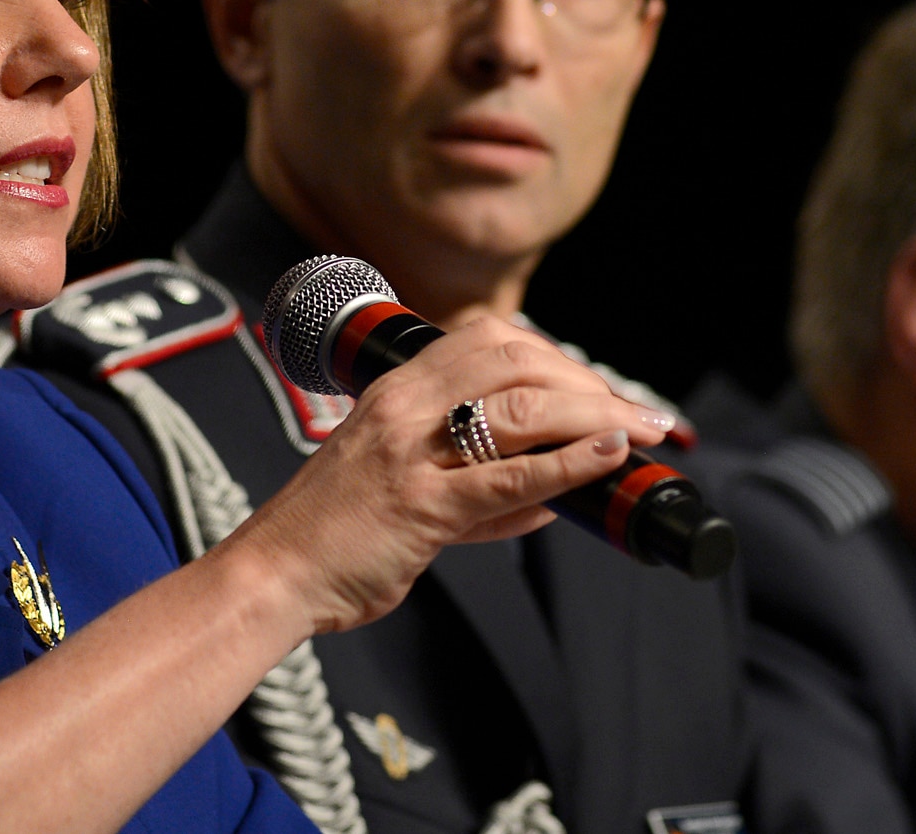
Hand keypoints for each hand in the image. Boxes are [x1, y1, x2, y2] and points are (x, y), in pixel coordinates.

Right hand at [216, 316, 671, 634]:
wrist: (272, 576)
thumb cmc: (334, 534)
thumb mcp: (403, 485)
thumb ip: (479, 488)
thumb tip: (554, 495)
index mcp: (396, 388)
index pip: (490, 339)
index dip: (557, 355)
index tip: (597, 386)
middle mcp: (403, 407)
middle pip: (516, 362)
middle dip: (588, 382)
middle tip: (640, 414)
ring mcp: (410, 452)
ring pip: (519, 411)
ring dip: (595, 416)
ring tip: (642, 433)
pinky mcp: (420, 505)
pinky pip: (506, 476)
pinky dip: (567, 463)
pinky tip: (606, 457)